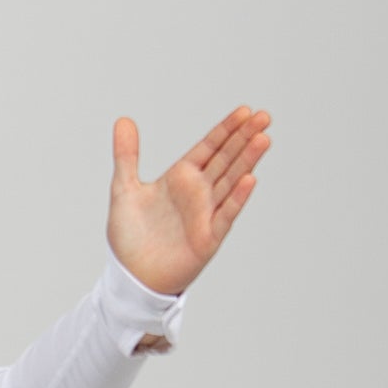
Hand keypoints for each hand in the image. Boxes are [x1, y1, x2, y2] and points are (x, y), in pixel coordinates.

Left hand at [107, 105, 270, 299]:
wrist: (131, 276)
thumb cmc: (129, 236)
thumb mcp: (124, 189)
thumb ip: (126, 155)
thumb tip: (123, 120)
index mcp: (181, 178)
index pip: (209, 148)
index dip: (226, 130)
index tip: (245, 111)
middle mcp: (198, 193)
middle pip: (226, 159)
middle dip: (244, 137)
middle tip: (264, 116)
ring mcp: (206, 214)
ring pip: (231, 181)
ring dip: (247, 161)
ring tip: (263, 138)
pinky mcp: (208, 237)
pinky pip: (225, 214)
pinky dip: (236, 198)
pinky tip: (250, 179)